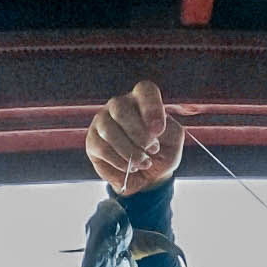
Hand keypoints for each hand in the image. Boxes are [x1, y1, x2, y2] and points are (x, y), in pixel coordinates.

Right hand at [84, 80, 185, 195]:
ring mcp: (102, 121)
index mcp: (142, 100)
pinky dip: (120, 162)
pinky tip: (130, 167)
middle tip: (152, 150)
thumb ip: (170, 131)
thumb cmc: (162, 152)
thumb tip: (153, 131)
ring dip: (130, 152)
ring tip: (144, 163)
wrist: (147, 176)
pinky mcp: (92, 140)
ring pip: (109, 130)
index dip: (151, 108)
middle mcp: (119, 105)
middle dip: (138, 134)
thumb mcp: (174, 142)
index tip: (159, 131)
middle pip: (120, 108)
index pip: (144, 90)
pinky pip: (103, 149)